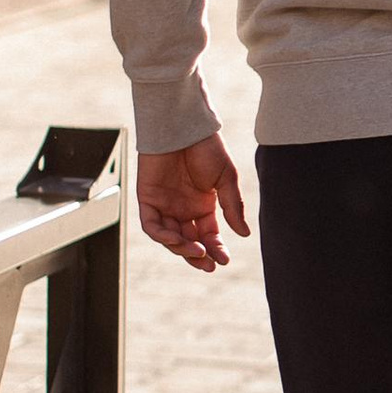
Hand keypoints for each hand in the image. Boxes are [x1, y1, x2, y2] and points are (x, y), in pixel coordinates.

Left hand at [137, 137, 247, 271]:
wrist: (183, 127)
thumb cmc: (206, 148)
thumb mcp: (226, 180)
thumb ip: (232, 207)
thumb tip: (244, 235)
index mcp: (203, 206)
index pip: (209, 236)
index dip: (216, 249)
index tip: (225, 259)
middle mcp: (183, 209)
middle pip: (189, 242)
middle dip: (198, 256)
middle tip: (209, 265)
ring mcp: (164, 205)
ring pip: (170, 238)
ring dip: (182, 248)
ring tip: (197, 251)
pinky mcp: (147, 199)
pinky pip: (152, 225)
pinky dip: (162, 236)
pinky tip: (177, 239)